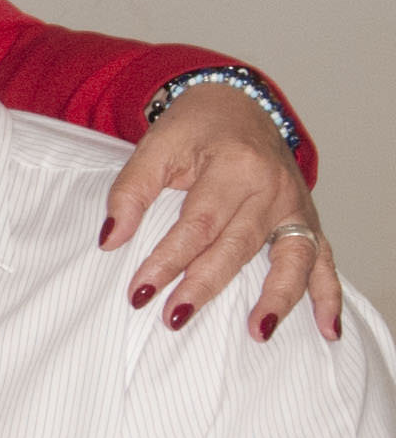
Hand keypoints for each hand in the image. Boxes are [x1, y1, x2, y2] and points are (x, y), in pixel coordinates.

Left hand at [104, 84, 338, 342]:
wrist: (237, 104)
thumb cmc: (194, 129)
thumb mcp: (155, 147)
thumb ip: (131, 191)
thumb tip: (109, 240)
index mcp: (234, 166)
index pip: (198, 224)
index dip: (167, 260)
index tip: (140, 292)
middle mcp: (272, 188)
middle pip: (238, 245)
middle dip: (205, 285)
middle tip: (173, 317)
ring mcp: (295, 206)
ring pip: (292, 258)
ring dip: (278, 298)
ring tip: (258, 332)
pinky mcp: (307, 220)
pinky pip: (323, 260)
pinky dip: (328, 296)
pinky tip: (327, 330)